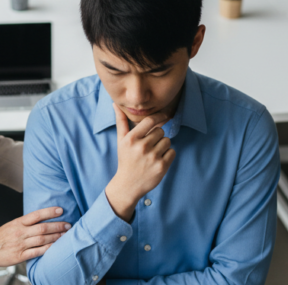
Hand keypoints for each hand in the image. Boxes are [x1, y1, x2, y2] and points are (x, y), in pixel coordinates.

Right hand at [0, 207, 70, 266]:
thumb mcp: (11, 225)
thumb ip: (25, 223)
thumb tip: (40, 220)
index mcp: (18, 223)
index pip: (37, 215)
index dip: (50, 212)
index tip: (61, 210)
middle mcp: (21, 232)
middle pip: (43, 227)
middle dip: (58, 226)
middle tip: (68, 225)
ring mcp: (21, 244)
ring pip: (42, 239)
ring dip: (56, 237)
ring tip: (65, 235)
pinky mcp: (20, 255)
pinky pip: (37, 252)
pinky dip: (47, 249)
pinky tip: (55, 247)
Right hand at [104, 105, 173, 221]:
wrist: (128, 185)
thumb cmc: (125, 159)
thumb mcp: (121, 140)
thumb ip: (121, 121)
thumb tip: (115, 104)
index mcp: (131, 139)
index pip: (149, 121)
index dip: (159, 117)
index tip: (164, 116)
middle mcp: (141, 147)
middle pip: (160, 131)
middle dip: (157, 136)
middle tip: (150, 145)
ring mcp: (152, 157)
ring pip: (167, 141)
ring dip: (163, 146)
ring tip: (153, 153)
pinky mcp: (161, 167)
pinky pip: (172, 152)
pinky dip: (168, 155)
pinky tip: (158, 160)